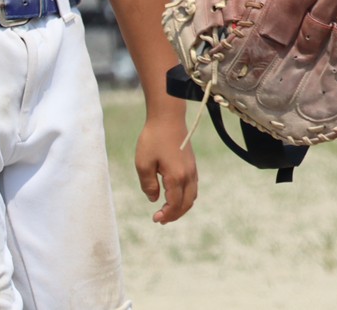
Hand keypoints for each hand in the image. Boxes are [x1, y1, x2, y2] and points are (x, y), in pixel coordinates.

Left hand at [135, 110, 196, 224]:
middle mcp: (188, 175)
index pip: (175, 204)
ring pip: (192, 196)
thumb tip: (154, 198)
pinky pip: (193, 187)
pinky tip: (174, 195)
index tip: (155, 218)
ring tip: (167, 210)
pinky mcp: (192, 164)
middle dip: (175, 214)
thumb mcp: (143, 164)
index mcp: (176, 177)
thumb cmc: (153, 139)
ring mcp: (192, 169)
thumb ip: (148, 185)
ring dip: (181, 206)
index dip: (166, 214)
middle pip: (186, 203)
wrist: (168, 118)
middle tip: (160, 219)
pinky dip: (185, 196)